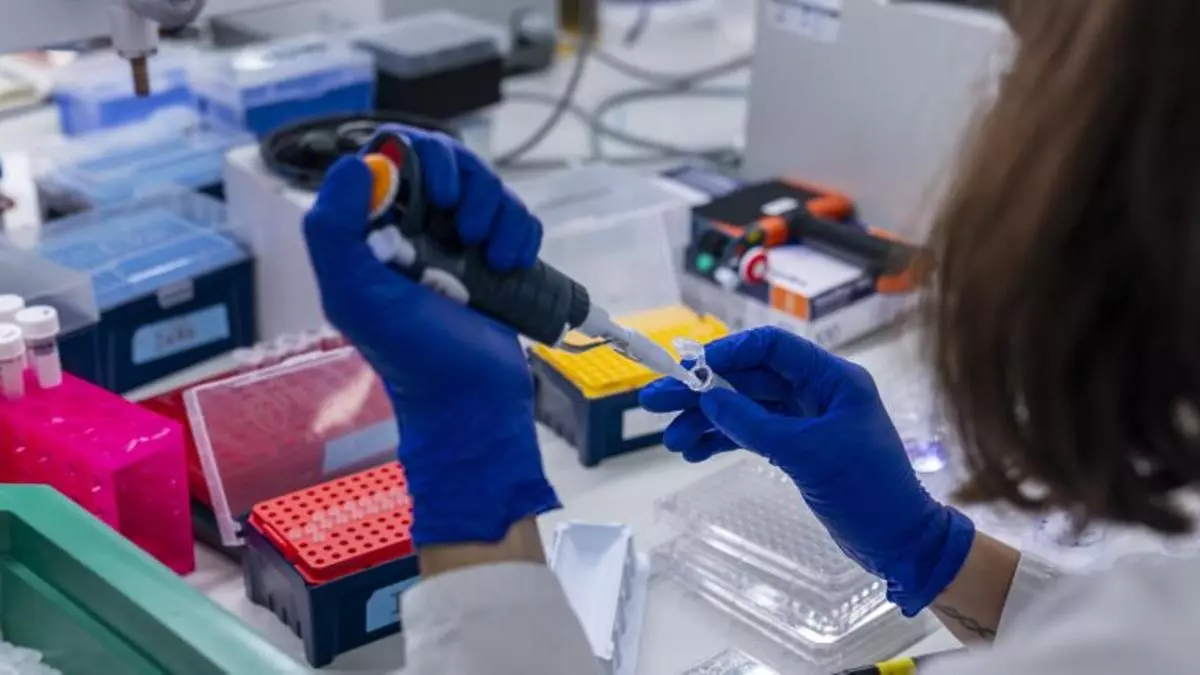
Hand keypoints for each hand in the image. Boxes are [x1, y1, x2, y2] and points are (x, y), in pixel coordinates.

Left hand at [303, 126, 558, 546]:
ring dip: (500, 214)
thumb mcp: (355, 293)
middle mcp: (415, 226)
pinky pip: (518, 216)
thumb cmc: (410, 351)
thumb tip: (354, 163)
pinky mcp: (495, 256)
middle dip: (471, 186)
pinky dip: (522, 234)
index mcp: (372, 226)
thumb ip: (334, 229)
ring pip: (489, 186)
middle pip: (451, 161)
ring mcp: (458, 241)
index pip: (395, 154)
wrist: (472, 398)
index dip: (424, 159)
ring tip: (492, 258)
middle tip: (468, 231)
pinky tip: (510, 265)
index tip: (440, 194)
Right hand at [639, 327, 974, 614]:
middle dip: (702, 391)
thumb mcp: (807, 454)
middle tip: (654, 401)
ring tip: (670, 440)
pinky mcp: (798, 448)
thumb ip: (754, 424)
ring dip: (707, 421)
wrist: (899, 541)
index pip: (772, 348)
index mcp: (832, 378)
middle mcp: (817, 392)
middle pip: (749, 380)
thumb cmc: (866, 490)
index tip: (688, 368)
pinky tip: (692, 451)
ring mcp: (806, 420)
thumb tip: (707, 396)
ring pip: (745, 409)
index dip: (727, 353)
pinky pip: (752, 435)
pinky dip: (723, 441)